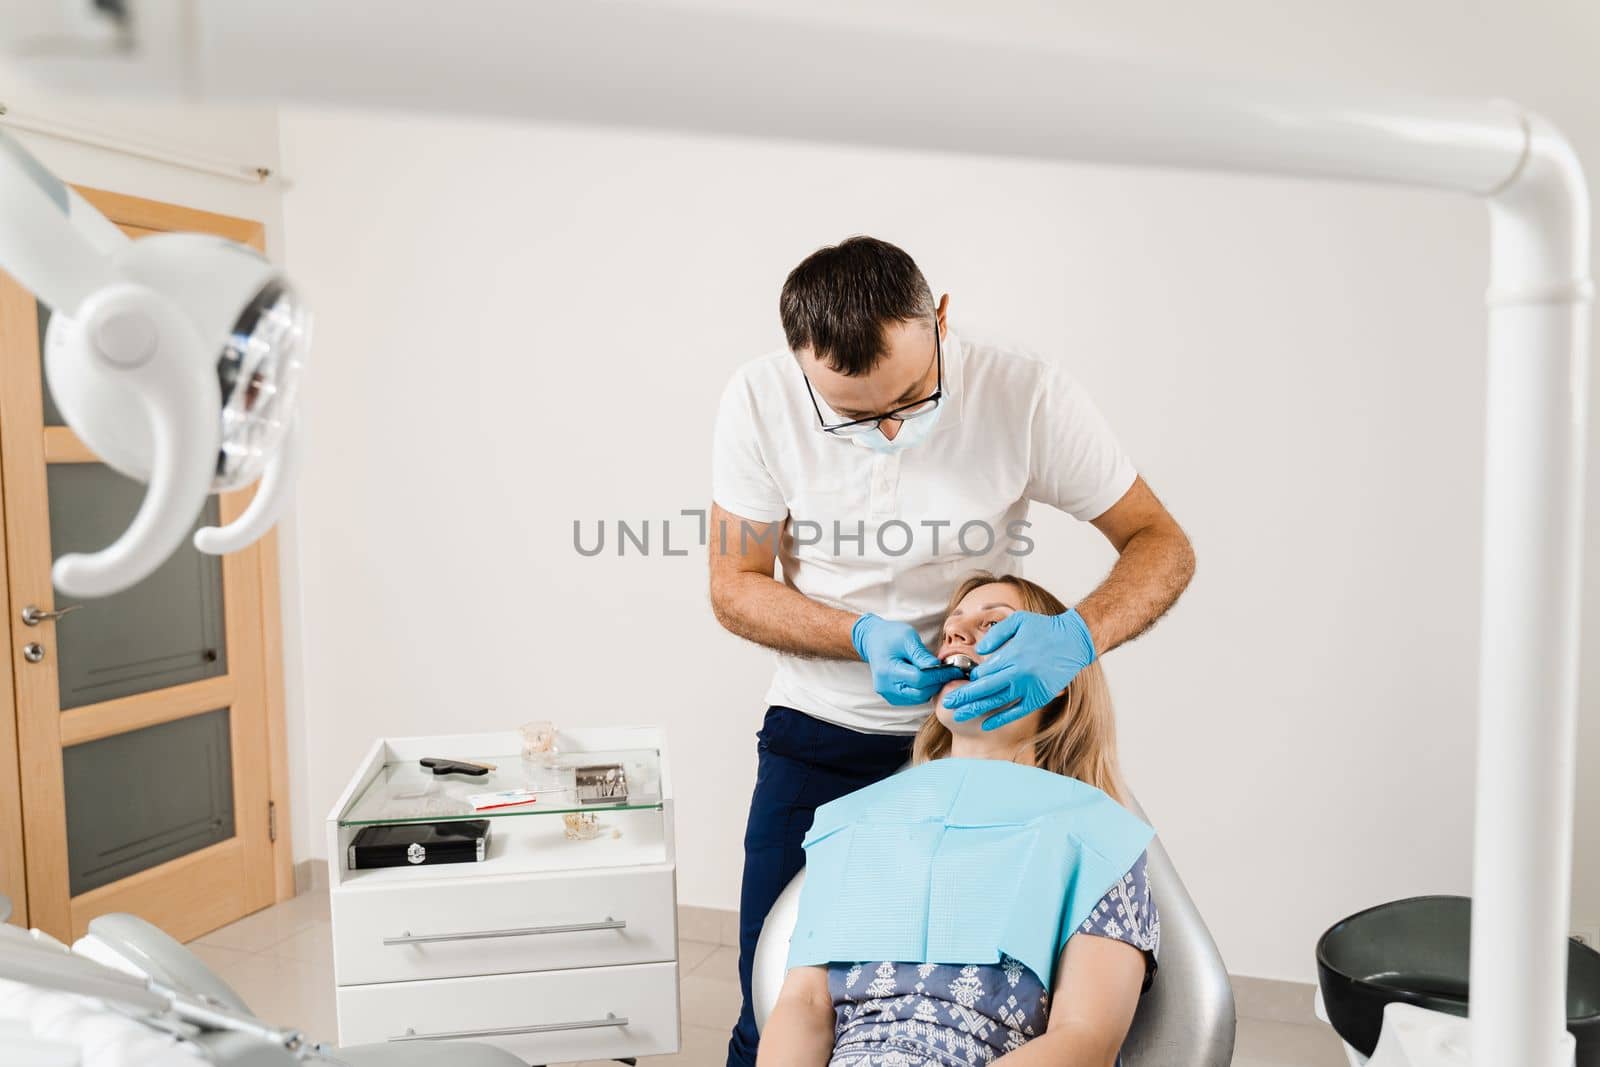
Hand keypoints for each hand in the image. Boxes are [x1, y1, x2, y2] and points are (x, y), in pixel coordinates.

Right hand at [852, 614, 963, 705]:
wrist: (874, 641)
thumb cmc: (890, 636)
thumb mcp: (907, 637)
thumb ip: (922, 654)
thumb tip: (938, 668)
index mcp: (887, 670)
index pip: (919, 679)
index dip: (939, 675)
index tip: (954, 669)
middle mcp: (886, 687)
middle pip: (920, 693)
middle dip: (937, 683)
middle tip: (949, 672)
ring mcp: (888, 694)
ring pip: (918, 698)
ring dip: (931, 687)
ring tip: (938, 673)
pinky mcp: (892, 697)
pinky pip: (913, 698)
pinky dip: (923, 690)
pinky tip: (927, 678)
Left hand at [942, 609, 1096, 729]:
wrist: (1074, 641)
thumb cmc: (1044, 628)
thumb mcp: (1018, 621)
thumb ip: (997, 634)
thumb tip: (980, 651)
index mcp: (1013, 655)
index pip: (984, 671)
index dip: (970, 678)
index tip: (960, 681)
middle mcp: (1020, 674)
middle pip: (985, 689)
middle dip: (963, 697)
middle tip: (946, 704)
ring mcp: (1030, 688)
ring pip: (997, 702)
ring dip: (976, 710)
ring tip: (958, 716)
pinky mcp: (1039, 697)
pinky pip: (1016, 712)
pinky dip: (1000, 719)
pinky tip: (986, 725)